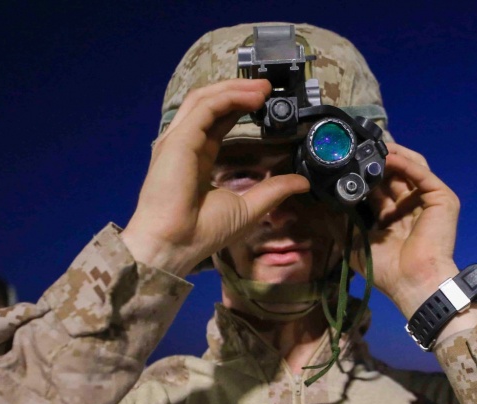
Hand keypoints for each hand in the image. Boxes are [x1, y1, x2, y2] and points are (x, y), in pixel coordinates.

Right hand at [121, 79, 309, 276]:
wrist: (174, 244)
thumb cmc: (202, 232)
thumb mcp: (248, 207)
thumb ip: (273, 190)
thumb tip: (302, 182)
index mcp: (197, 159)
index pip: (216, 122)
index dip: (238, 108)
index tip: (264, 101)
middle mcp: (184, 145)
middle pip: (209, 104)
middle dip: (237, 90)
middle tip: (267, 87)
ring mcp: (178, 140)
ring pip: (204, 99)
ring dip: (234, 88)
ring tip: (262, 87)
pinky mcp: (178, 139)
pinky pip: (205, 108)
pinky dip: (229, 97)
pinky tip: (252, 97)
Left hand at [356, 143, 462, 317]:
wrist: (411, 281)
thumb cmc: (387, 269)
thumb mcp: (354, 243)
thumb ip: (341, 222)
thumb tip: (323, 204)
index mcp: (392, 215)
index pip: (379, 186)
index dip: (364, 173)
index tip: (346, 161)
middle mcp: (410, 205)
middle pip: (394, 172)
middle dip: (376, 160)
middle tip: (356, 148)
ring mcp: (427, 200)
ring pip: (410, 167)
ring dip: (391, 155)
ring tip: (371, 148)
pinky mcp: (441, 198)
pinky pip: (422, 173)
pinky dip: (405, 162)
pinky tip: (388, 156)